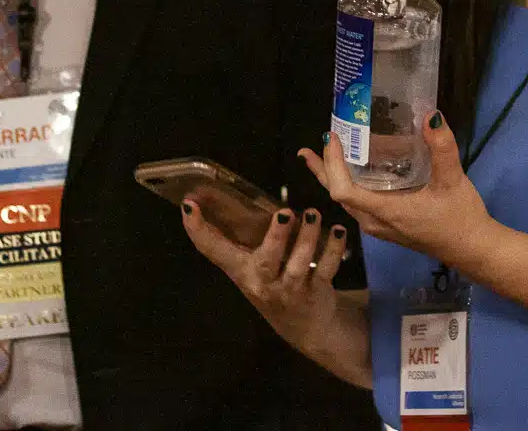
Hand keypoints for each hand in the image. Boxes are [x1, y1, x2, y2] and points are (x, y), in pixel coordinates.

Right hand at [181, 199, 352, 361]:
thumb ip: (239, 241)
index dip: (197, 229)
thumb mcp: (250, 269)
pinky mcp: (315, 292)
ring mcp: (290, 290)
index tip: (188, 204)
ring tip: (313, 214)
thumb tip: (216, 199)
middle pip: (266, 260)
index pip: (212, 250)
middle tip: (285, 212)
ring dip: (308, 238)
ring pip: (298, 264)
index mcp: (241, 271)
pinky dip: (334, 250)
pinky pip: (325, 270)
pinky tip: (338, 230)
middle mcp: (262, 282)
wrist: (307, 329)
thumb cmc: (273, 286)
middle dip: (276, 237)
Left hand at [301, 112, 496, 270]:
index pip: (343, 190)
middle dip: (322, 170)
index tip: (331, 138)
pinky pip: (357, 205)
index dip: (332, 165)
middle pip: (337, 196)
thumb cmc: (460, 218)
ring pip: (347, 202)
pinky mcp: (386, 227)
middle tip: (308, 148)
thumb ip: (442, 148)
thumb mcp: (453, 180)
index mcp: (385, 211)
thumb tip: (431, 115)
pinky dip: (347, 187)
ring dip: (332, 179)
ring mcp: (379, 227)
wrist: (472, 249)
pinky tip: (354, 173)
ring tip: (323, 157)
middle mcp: (375, 222)